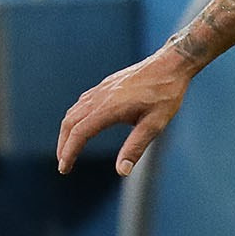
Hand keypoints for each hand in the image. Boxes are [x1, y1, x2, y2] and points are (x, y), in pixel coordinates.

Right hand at [57, 44, 192, 174]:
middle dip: (63, 144)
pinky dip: (75, 117)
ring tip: (68, 147)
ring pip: (74, 111)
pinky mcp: (106, 85)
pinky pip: (82, 102)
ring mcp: (101, 89)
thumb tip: (122, 171)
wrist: (171, 64)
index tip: (64, 168)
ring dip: (67, 131)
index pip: (80, 133)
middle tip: (63, 163)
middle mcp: (100, 97)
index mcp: (110, 108)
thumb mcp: (154, 125)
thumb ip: (135, 147)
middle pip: (70, 122)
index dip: (69, 152)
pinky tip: (81, 125)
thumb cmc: (165, 94)